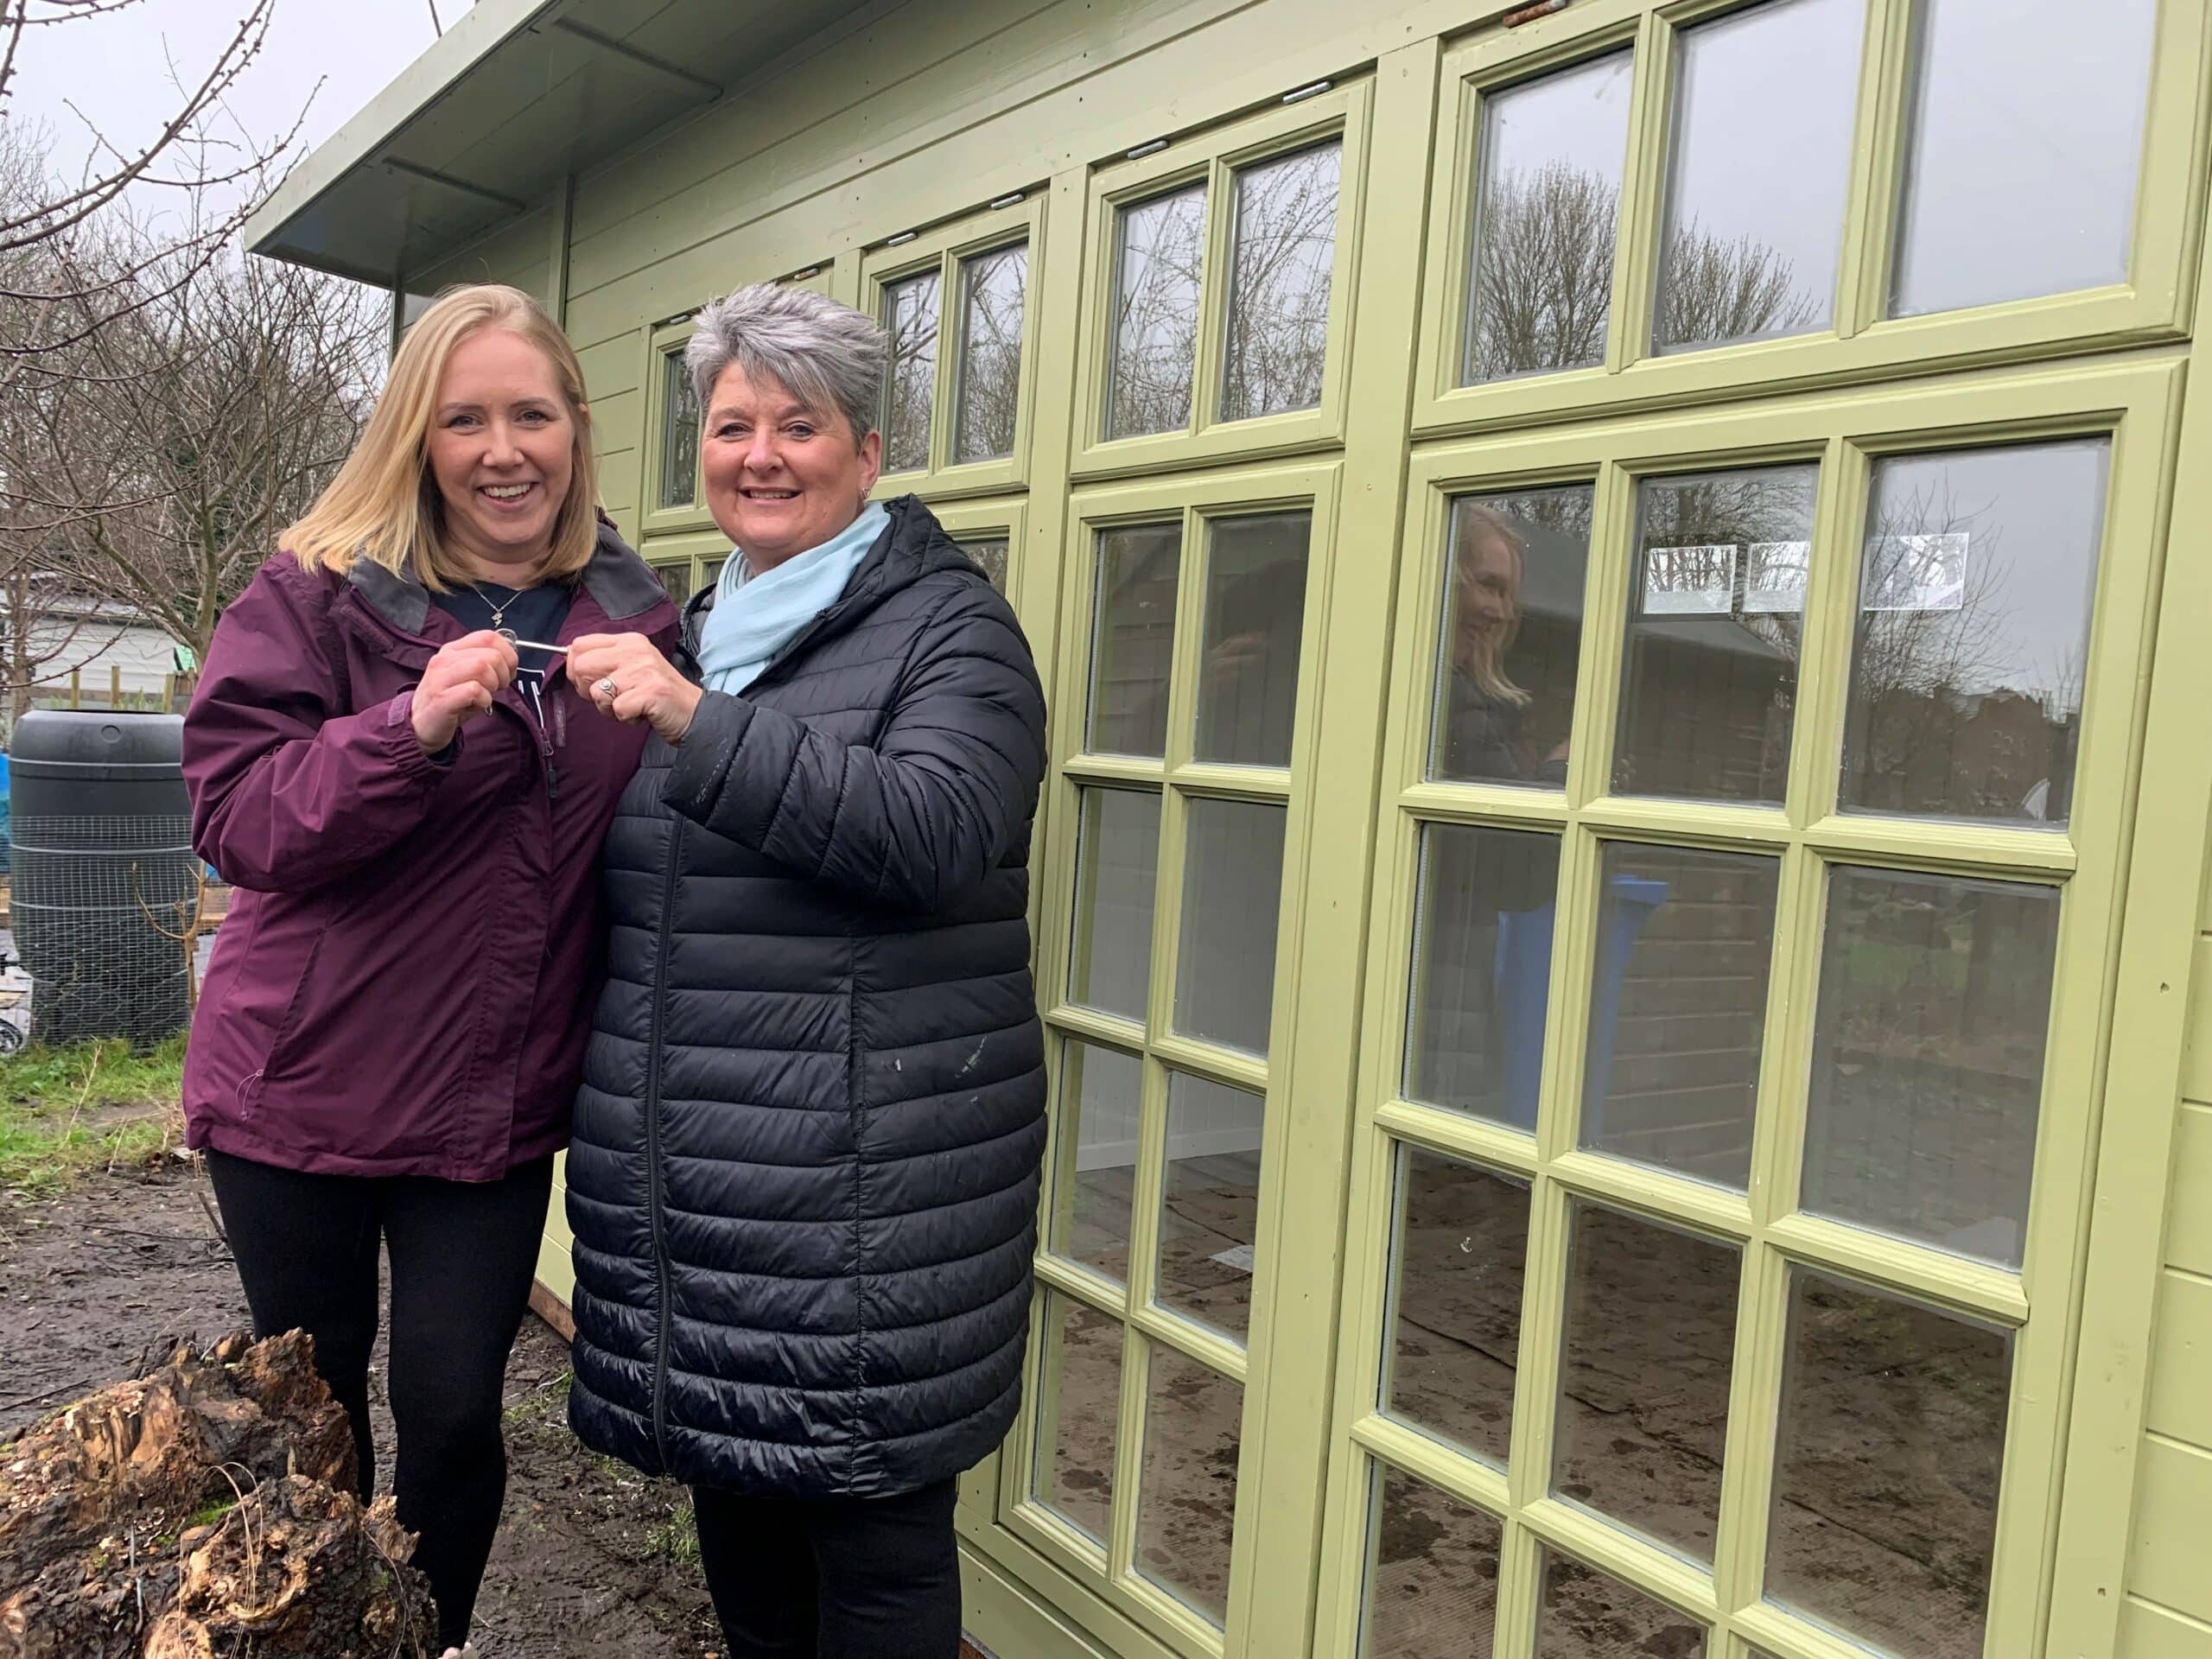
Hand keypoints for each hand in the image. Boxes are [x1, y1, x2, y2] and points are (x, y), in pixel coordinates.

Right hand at [411, 630, 516, 753]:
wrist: (420, 725)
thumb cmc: (449, 700)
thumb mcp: (468, 676)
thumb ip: (486, 664)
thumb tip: (511, 660)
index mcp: (453, 650)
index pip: (488, 637)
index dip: (508, 654)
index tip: (508, 670)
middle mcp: (445, 659)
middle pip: (490, 654)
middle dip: (504, 673)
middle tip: (498, 687)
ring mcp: (440, 678)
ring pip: (481, 667)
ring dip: (494, 684)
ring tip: (487, 695)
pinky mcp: (441, 699)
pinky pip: (474, 690)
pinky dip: (485, 699)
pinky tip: (479, 704)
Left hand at [568, 632, 702, 744]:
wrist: (693, 713)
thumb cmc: (656, 694)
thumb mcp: (631, 668)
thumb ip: (603, 662)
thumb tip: (570, 663)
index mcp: (628, 641)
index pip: (580, 645)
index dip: (576, 668)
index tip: (593, 681)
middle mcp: (635, 651)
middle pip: (580, 666)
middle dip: (588, 690)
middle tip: (612, 697)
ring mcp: (643, 670)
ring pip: (596, 692)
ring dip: (609, 708)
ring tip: (632, 705)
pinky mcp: (650, 692)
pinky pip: (616, 709)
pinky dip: (626, 718)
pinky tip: (642, 713)